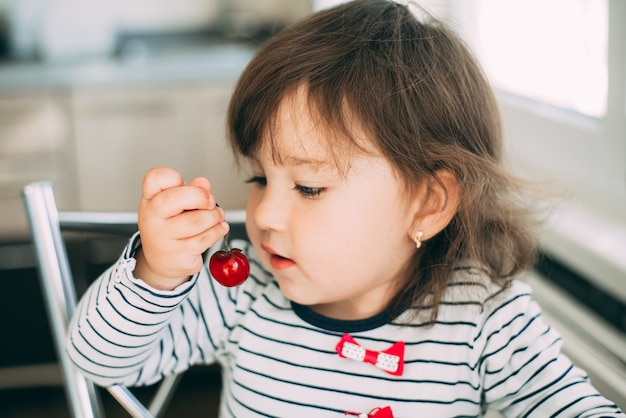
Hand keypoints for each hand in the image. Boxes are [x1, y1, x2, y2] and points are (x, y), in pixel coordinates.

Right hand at [133, 167, 229, 289]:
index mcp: (149, 201)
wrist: (161, 261)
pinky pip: (205, 239)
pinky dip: (218, 231)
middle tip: (211, 201)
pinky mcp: (178, 256)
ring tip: (217, 216)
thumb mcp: (175, 205)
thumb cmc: (169, 226)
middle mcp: (151, 219)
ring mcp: (163, 239)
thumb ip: (190, 190)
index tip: (184, 184)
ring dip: (215, 216)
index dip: (175, 177)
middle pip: (178, 198)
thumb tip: (204, 183)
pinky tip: (218, 228)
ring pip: (198, 221)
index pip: (156, 178)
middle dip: (202, 197)